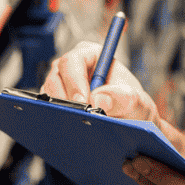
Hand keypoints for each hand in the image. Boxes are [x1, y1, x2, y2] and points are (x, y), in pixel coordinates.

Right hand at [42, 42, 159, 125]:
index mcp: (91, 55)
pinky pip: (46, 109)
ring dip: (59, 110)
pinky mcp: (54, 102)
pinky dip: (56, 119)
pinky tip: (68, 129)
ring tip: (76, 125)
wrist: (129, 124)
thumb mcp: (137, 103)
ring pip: (47, 94)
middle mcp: (72, 67)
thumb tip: (99, 99)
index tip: (83, 102)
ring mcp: (60, 85)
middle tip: (77, 117)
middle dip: (64, 99)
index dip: (75, 81)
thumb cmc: (133, 107)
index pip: (73, 60)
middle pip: (55, 77)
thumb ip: (124, 98)